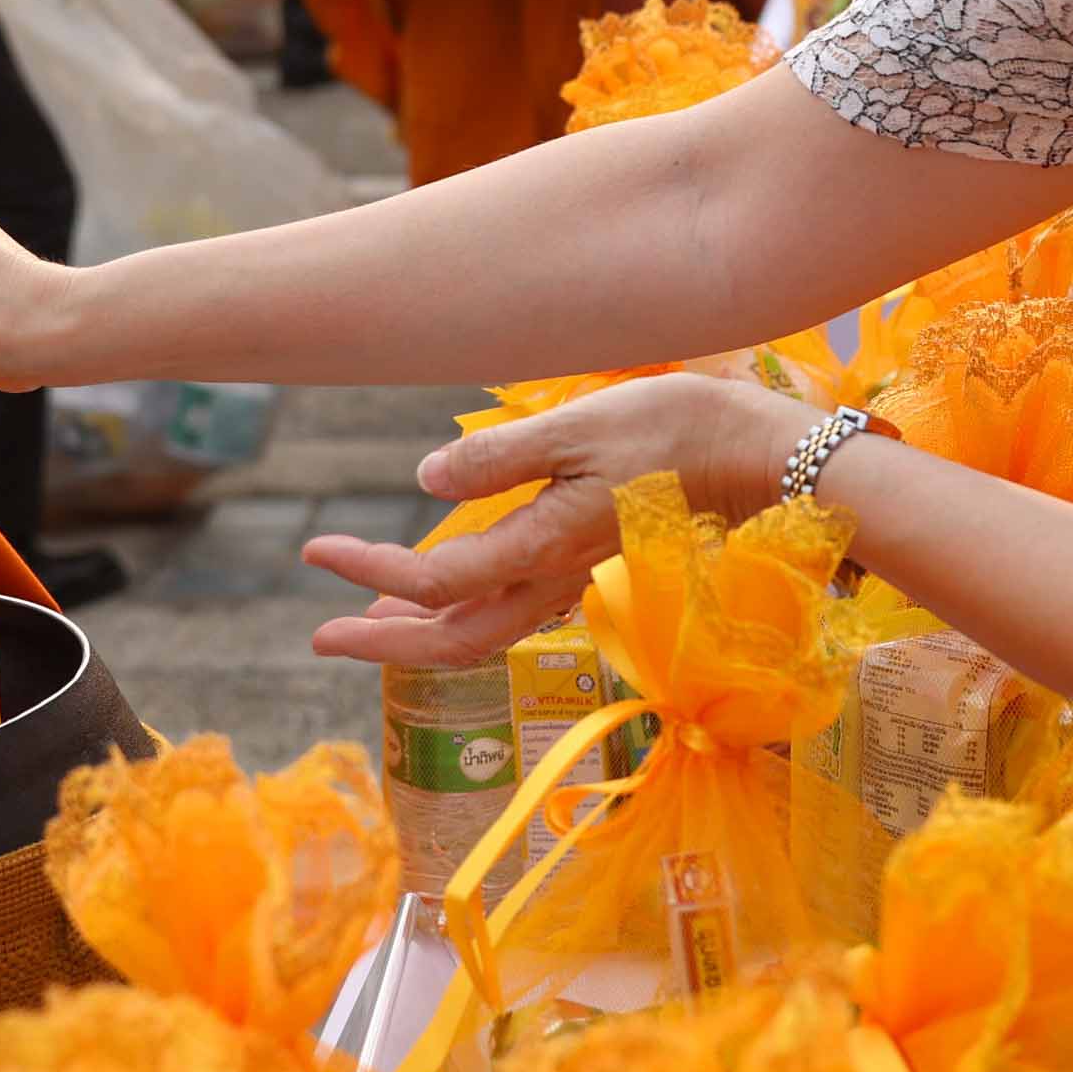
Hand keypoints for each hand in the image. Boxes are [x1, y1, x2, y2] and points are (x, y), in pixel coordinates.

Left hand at [302, 372, 801, 666]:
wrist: (756, 455)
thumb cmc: (671, 430)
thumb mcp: (577, 427)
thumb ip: (499, 458)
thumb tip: (424, 480)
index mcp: (541, 547)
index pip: (436, 582)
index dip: (370, 572)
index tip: (316, 551)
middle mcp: (552, 578)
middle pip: (455, 640)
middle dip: (383, 644)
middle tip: (321, 636)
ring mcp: (571, 576)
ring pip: (483, 631)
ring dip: (421, 632)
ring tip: (370, 622)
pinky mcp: (585, 559)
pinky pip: (509, 607)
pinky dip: (463, 609)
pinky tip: (447, 590)